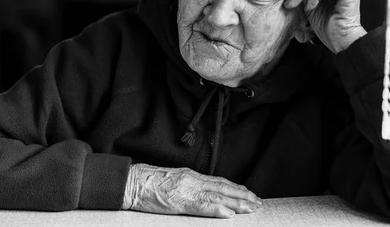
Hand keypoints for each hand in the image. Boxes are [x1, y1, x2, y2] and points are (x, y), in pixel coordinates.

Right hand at [122, 164, 261, 217]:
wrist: (132, 182)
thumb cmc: (148, 182)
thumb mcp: (173, 180)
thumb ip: (188, 184)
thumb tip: (203, 191)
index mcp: (191, 176)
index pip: (219, 182)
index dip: (236, 188)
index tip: (249, 193)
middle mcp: (192, 181)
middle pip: (223, 188)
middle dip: (242, 196)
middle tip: (258, 203)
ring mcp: (187, 191)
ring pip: (217, 197)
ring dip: (236, 203)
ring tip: (250, 208)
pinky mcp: (179, 202)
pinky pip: (201, 206)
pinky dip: (216, 210)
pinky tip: (228, 213)